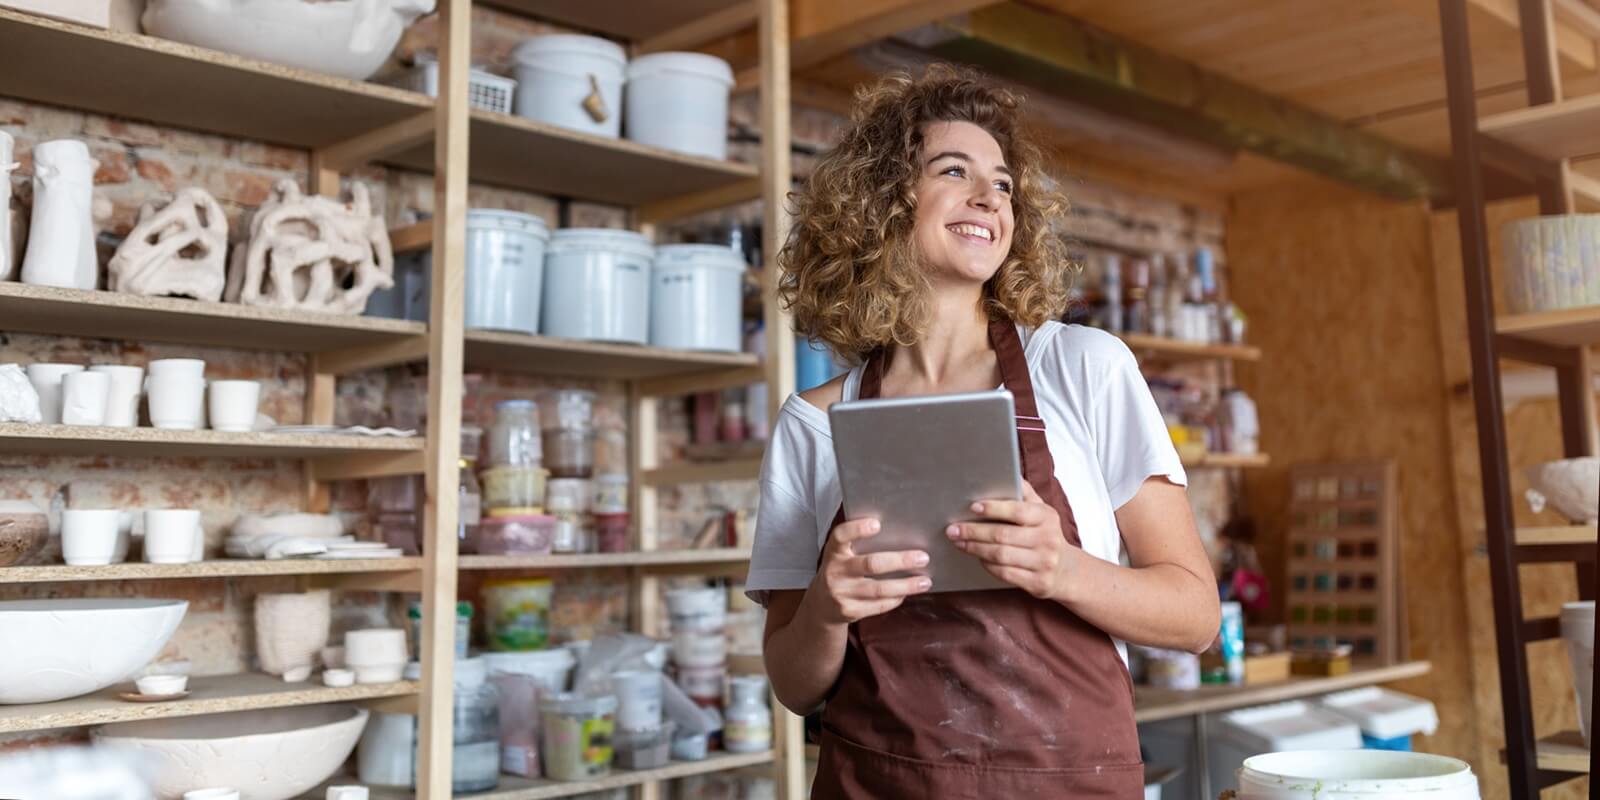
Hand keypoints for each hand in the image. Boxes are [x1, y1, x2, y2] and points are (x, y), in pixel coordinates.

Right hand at [803, 517, 932, 625]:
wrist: (820, 606)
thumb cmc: (840, 572)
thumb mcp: (841, 555)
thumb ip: (859, 545)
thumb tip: (900, 534)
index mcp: (833, 552)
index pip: (840, 536)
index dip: (857, 529)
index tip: (877, 524)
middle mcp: (835, 572)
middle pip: (870, 564)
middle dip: (900, 561)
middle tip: (923, 557)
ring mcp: (841, 593)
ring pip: (879, 589)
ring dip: (905, 585)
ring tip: (925, 581)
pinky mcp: (849, 611)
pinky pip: (878, 605)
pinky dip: (896, 599)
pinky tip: (907, 593)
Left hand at [947, 480, 1075, 600]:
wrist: (1066, 569)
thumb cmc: (1044, 533)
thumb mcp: (1040, 510)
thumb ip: (1024, 492)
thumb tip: (1006, 470)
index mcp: (1046, 516)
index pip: (1017, 510)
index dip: (993, 508)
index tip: (972, 507)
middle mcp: (1047, 539)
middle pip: (1003, 535)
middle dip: (974, 532)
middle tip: (953, 529)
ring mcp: (1044, 562)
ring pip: (1001, 555)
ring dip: (975, 548)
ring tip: (959, 542)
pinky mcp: (1038, 582)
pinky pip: (1005, 573)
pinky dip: (987, 565)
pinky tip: (977, 557)